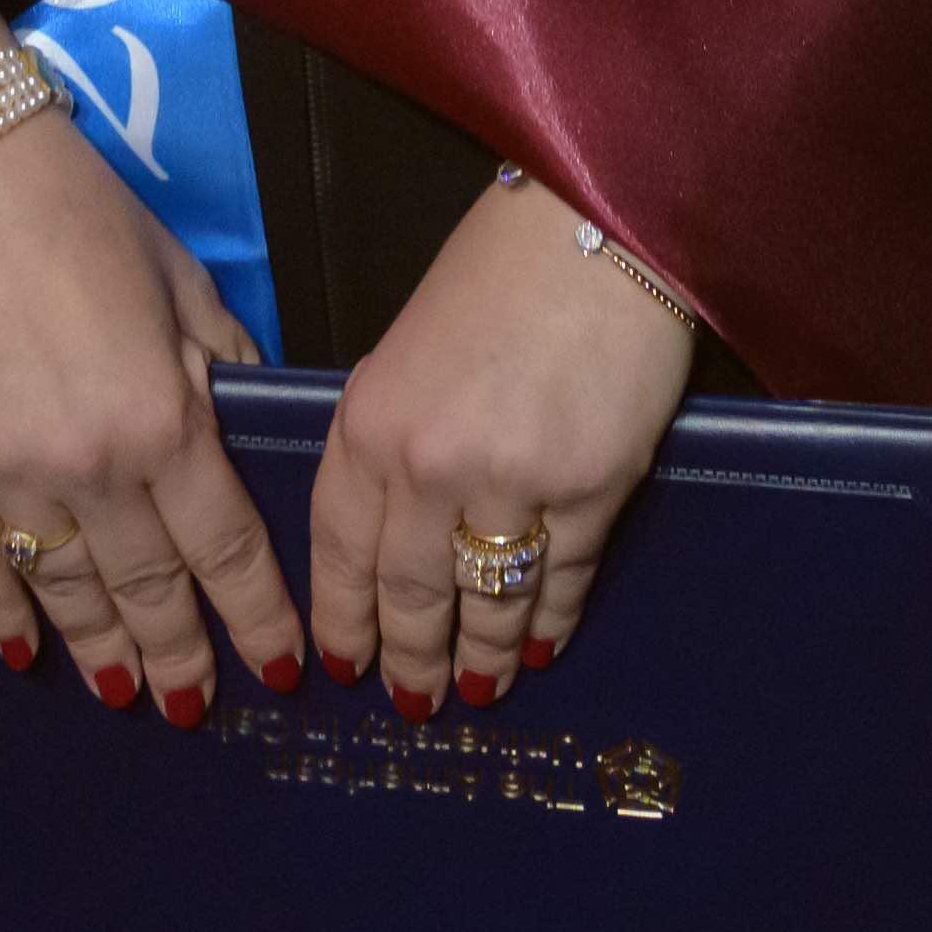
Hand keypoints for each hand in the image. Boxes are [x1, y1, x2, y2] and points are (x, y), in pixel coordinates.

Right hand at [0, 14, 293, 719]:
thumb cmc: (86, 218)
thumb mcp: (186, 285)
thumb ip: (223, 366)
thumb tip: (251, 426)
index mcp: (168, 419)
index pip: (226, 549)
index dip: (256, 618)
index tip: (280, 667)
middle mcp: (94, 465)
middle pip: (149, 586)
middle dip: (180, 651)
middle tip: (196, 703)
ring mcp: (8, 472)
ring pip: (66, 588)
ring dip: (99, 648)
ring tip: (123, 691)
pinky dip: (0, 614)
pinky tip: (24, 650)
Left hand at [304, 177, 693, 708]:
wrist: (593, 232)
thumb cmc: (497, 276)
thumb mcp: (406, 349)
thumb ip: (390, 435)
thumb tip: (389, 520)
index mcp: (368, 424)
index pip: (338, 550)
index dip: (342, 618)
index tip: (341, 663)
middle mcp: (427, 466)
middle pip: (406, 596)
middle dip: (408, 659)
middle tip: (413, 699)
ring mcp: (510, 485)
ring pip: (483, 604)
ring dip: (480, 656)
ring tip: (479, 688)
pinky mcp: (590, 493)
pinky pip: (560, 582)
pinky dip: (549, 622)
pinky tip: (542, 646)